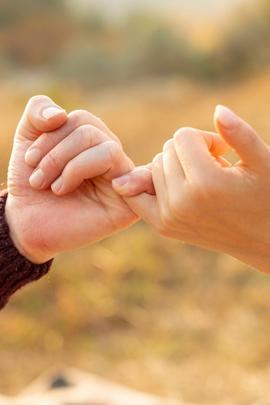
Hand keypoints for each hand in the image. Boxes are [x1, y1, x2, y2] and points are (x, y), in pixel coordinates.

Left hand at [5, 96, 137, 263]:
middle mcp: (112, 157)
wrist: (28, 224)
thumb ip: (39, 111)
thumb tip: (61, 114)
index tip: (29, 161)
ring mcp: (123, 178)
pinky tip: (68, 189)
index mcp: (94, 142)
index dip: (51, 136)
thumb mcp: (28, 140)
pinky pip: (124, 172)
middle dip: (56, 154)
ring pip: (107, 148)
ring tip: (54, 189)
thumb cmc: (32, 186)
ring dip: (69, 167)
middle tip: (38, 180)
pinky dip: (87, 171)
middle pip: (91, 131)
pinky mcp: (128, 203)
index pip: (82, 120)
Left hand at [113, 106, 269, 272]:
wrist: (262, 239)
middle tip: (214, 169)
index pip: (182, 136)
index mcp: (206, 184)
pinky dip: (148, 183)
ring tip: (203, 182)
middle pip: (167, 150)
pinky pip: (137, 194)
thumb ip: (240, 134)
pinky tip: (172, 183)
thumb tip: (218, 109)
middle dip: (190, 152)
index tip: (223, 153)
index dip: (205, 139)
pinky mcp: (163, 226)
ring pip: (155, 166)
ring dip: (176, 167)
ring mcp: (169, 217)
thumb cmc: (267, 196)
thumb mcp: (264, 162)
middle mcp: (181, 202)